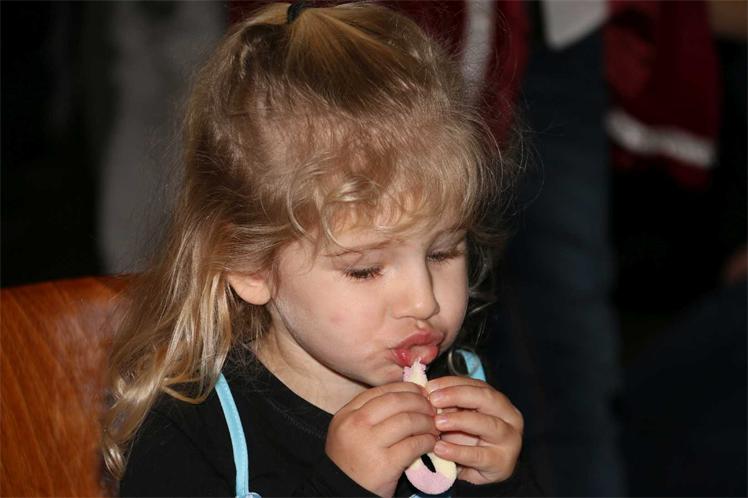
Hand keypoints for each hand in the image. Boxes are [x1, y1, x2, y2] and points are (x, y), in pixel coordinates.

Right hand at [325, 382, 438, 496]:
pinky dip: (427, 441)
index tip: (420, 392)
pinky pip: (414, 445)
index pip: (381, 391)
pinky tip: (431, 443)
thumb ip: (372, 413)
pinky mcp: (385, 464)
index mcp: (346, 414)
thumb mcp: (351, 431)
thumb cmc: (352, 462)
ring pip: (408, 421)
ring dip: (427, 422)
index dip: (405, 389)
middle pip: (396, 402)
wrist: (344, 494)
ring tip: (434, 427)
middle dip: (420, 402)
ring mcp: (369, 444)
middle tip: (432, 408)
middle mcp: (355, 424)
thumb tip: (408, 395)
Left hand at [426, 376, 523, 485]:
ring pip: (487, 424)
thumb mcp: (460, 417)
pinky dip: (457, 451)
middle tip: (434, 400)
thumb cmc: (469, 439)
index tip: (430, 386)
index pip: (476, 385)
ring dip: (460, 420)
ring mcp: (509, 440)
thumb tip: (429, 392)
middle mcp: (509, 416)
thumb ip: (449, 405)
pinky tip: (440, 448)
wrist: (482, 471)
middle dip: (457, 395)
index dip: (452, 383)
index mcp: (498, 400)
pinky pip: (478, 455)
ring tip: (437, 423)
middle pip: (486, 398)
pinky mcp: (502, 462)